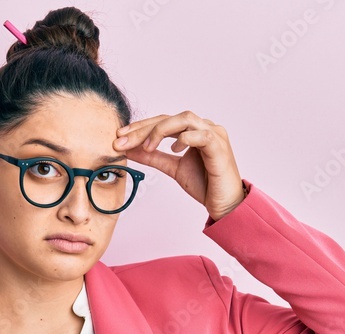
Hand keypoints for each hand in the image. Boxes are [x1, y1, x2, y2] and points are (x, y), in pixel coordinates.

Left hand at [113, 110, 245, 220]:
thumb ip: (153, 157)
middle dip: (143, 129)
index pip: (162, 121)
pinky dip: (184, 139)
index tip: (119, 137)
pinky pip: (201, 135)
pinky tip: (174, 149)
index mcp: (193, 130)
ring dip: (161, 130)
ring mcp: (214, 134)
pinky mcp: (220, 147)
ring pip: (184, 119)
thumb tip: (129, 149)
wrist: (225, 205)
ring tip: (147, 146)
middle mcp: (204, 127)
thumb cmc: (205, 185)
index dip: (140, 127)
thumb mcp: (172, 168)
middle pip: (169, 118)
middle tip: (122, 140)